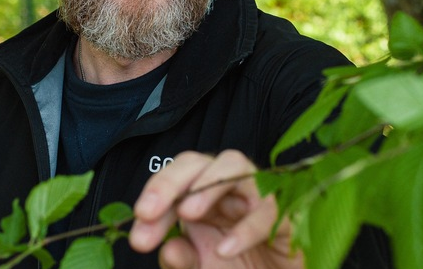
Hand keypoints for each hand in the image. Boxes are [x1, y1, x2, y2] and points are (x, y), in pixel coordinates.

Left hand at [128, 150, 302, 268]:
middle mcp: (225, 188)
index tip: (138, 224)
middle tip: (146, 212)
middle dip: (168, 183)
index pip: (172, 181)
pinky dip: (246, 228)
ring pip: (234, 165)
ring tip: (186, 214)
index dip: (153, 197)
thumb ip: (182, 260)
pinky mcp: (284, 215)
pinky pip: (267, 208)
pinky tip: (225, 250)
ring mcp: (255, 196)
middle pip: (196, 162)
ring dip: (208, 185)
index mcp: (200, 195)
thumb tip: (168, 250)